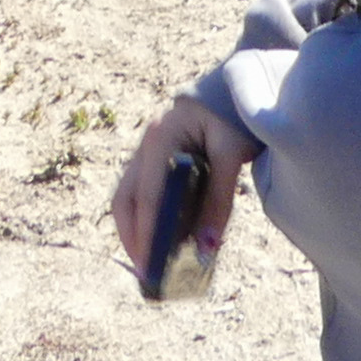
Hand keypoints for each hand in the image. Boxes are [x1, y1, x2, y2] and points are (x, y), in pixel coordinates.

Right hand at [108, 95, 256, 278]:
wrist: (233, 88)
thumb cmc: (234, 117)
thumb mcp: (231, 154)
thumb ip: (219, 199)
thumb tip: (207, 246)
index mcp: (162, 138)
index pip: (149, 195)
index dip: (149, 233)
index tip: (152, 265)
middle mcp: (147, 145)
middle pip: (126, 199)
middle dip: (132, 237)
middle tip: (146, 272)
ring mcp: (146, 151)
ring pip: (128, 197)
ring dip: (135, 230)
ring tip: (149, 263)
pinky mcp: (154, 159)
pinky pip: (142, 193)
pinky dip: (146, 218)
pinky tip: (161, 239)